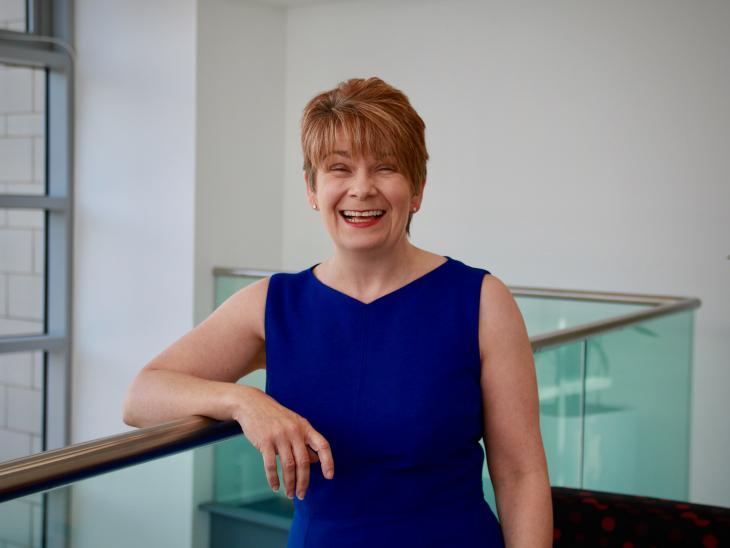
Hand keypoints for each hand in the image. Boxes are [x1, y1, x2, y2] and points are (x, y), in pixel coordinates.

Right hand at [233, 385, 334, 499]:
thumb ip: (304, 441)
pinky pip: (271, 465)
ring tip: (289, 494)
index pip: (322, 445)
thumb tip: (315, 461)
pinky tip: (275, 487)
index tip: (329, 476)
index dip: (328, 461)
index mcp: (305, 427)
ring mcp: (279, 436)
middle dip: (303, 482)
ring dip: (290, 483)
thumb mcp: (294, 424)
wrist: (252, 404)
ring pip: (288, 466)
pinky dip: (274, 478)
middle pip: (303, 462)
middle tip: (301, 495)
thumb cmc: (276, 417)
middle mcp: (294, 431)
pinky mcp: (265, 441)